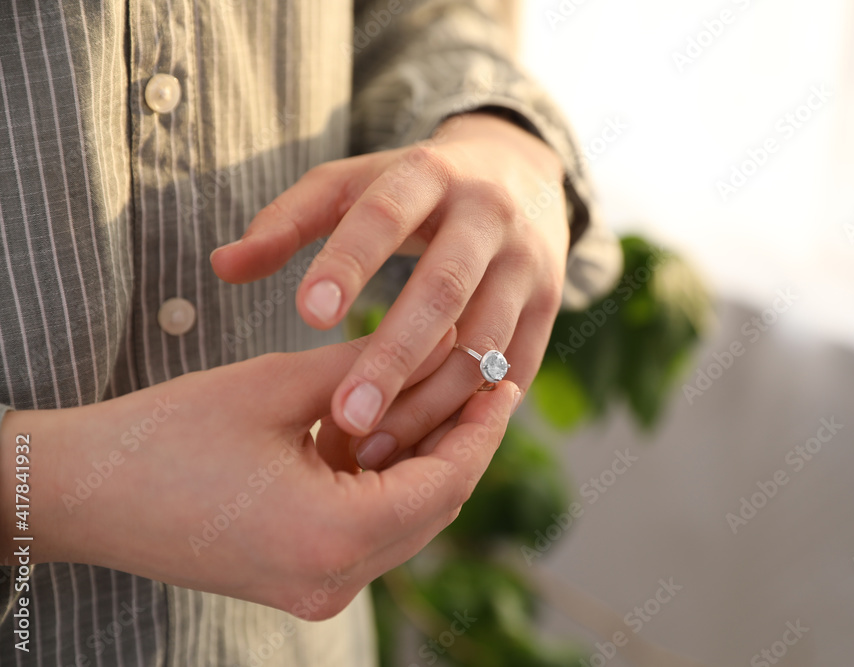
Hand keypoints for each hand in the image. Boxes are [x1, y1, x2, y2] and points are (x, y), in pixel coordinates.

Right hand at [3, 335, 519, 618]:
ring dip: (420, 457)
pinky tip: (379, 427)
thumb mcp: (280, 387)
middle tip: (477, 378)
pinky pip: (368, 529)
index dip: (483, 428)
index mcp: (333, 537)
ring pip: (404, 518)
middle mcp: (333, 581)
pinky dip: (383, 480)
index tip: (504, 379)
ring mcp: (315, 590)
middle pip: (433, 506)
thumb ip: (369, 368)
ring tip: (429, 391)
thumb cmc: (167, 434)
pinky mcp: (298, 580)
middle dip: (458, 439)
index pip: (447, 483)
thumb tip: (443, 346)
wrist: (81, 492)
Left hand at [211, 113, 568, 469]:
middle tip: (344, 418)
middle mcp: (489, 217)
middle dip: (396, 356)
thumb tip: (222, 267)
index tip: (307, 315)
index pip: (388, 213)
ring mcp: (528, 265)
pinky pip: (512, 371)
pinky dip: (469, 411)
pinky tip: (422, 445)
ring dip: (432, 400)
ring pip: (484, 342)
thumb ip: (289, 221)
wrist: (521, 178)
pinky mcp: (549, 309)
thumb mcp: (355, 185)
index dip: (349, 262)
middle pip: (446, 288)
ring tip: (374, 448)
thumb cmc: (414, 189)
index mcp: (432, 172)